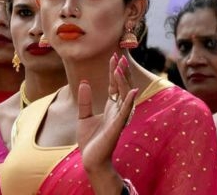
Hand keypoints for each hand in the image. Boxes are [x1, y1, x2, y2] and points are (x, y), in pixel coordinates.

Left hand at [78, 54, 137, 174]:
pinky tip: (133, 90)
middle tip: (120, 57)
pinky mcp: (117, 127)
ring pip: (125, 96)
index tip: (114, 56)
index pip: (115, 85)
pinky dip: (129, 101)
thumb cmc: (90, 141)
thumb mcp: (83, 116)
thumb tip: (85, 82)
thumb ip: (85, 100)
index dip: (114, 71)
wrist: (91, 160)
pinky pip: (125, 112)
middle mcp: (117, 111)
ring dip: (123, 81)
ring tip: (120, 67)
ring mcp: (119, 118)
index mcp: (111, 107)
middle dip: (122, 72)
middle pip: (123, 87)